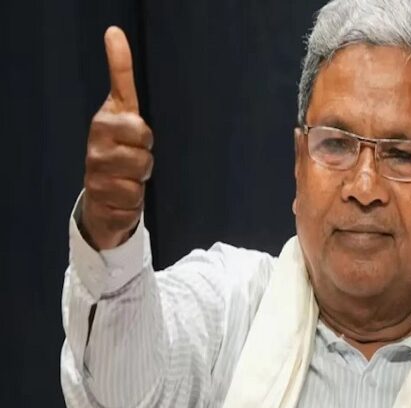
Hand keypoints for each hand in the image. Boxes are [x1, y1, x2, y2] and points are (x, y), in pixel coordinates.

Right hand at [81, 26, 153, 249]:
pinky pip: (134, 202)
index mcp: (103, 124)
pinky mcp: (101, 202)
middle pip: (145, 152)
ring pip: (141, 177)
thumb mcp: (123, 112)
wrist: (102, 196)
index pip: (134, 125)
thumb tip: (114, 31)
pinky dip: (134, 202)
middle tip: (134, 159)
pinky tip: (121, 197)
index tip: (135, 135)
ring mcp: (95, 176)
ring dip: (141, 180)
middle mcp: (95, 149)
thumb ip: (122, 77)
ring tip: (128, 178)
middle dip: (146, 157)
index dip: (141, 134)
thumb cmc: (118, 149)